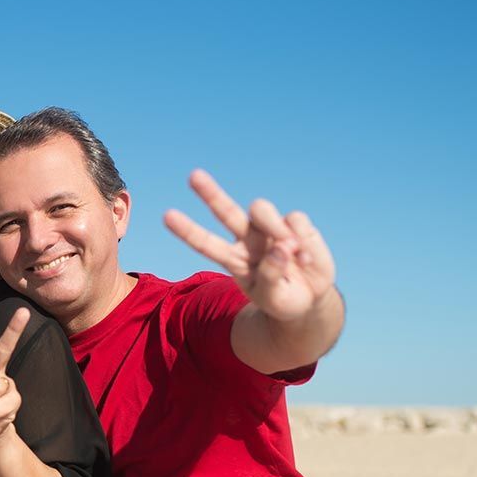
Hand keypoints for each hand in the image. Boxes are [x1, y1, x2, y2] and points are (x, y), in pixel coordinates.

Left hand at [165, 169, 335, 321]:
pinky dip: (303, 240)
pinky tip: (305, 258)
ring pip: (261, 209)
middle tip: (194, 176)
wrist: (309, 299)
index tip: (167, 216)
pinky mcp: (295, 223)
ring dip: (274, 228)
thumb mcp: (273, 298)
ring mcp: (270, 229)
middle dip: (210, 194)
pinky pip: (294, 219)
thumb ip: (271, 276)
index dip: (188, 230)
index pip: (206, 243)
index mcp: (233, 259)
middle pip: (226, 211)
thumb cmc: (282, 300)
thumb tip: (280, 247)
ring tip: (291, 253)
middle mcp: (248, 239)